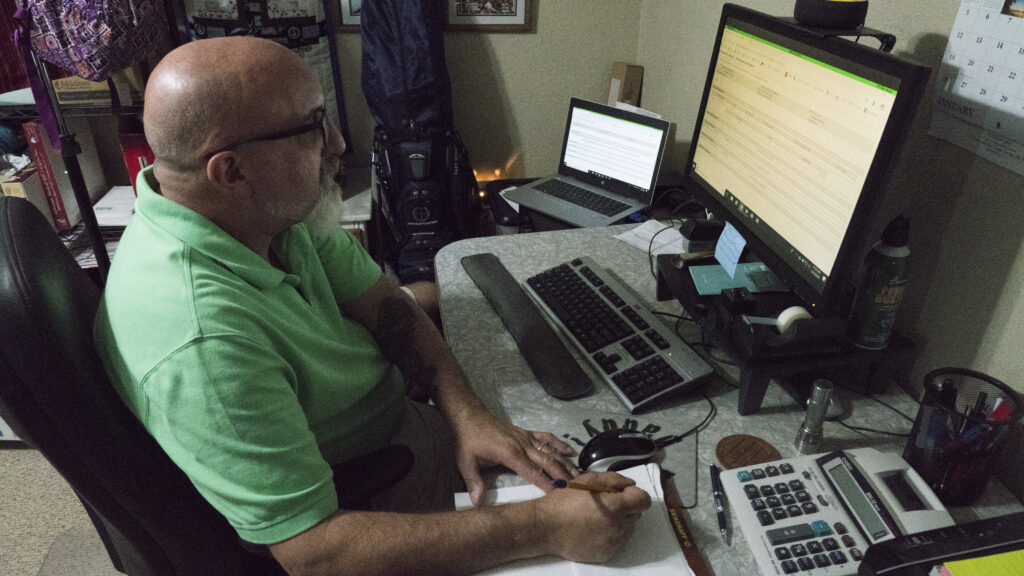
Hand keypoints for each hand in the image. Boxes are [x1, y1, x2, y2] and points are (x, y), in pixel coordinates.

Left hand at [450, 408, 578, 504]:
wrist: (469, 416)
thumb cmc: (468, 441)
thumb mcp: (466, 462)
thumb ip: (474, 482)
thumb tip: (477, 503)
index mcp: (510, 454)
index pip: (533, 472)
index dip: (546, 484)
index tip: (559, 495)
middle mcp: (522, 445)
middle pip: (547, 461)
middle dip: (563, 474)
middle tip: (577, 486)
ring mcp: (526, 437)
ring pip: (550, 450)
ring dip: (565, 462)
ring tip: (579, 473)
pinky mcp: (526, 433)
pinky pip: (546, 438)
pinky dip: (559, 444)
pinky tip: (570, 450)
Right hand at [533, 472, 651, 562]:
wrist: (546, 526)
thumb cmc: (565, 499)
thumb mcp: (588, 480)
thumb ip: (614, 480)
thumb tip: (630, 486)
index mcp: (615, 506)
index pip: (644, 501)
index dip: (635, 495)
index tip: (622, 494)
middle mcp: (618, 527)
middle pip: (636, 514)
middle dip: (625, 507)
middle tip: (605, 504)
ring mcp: (613, 543)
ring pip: (628, 529)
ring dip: (619, 522)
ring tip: (597, 518)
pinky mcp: (606, 554)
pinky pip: (618, 542)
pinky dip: (611, 535)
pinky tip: (593, 529)